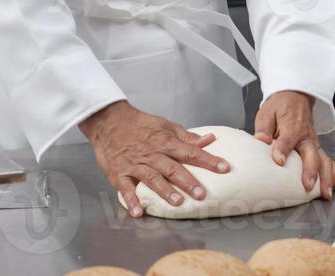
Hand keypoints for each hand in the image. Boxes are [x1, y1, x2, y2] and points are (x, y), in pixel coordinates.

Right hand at [79, 101, 229, 217]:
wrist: (110, 122)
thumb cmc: (141, 125)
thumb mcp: (166, 126)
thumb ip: (187, 136)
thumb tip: (210, 139)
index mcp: (166, 142)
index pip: (191, 152)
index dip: (208, 160)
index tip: (224, 168)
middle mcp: (152, 154)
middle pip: (172, 168)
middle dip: (188, 181)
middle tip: (201, 194)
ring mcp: (135, 165)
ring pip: (152, 178)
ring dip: (164, 191)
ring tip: (177, 202)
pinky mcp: (119, 174)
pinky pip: (126, 189)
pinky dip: (131, 200)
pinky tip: (139, 212)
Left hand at [254, 90, 334, 199]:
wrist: (295, 97)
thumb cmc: (280, 107)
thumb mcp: (267, 113)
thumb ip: (264, 128)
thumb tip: (261, 141)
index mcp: (291, 126)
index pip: (288, 139)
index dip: (283, 149)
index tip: (278, 161)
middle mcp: (306, 137)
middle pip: (311, 154)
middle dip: (311, 171)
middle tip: (308, 186)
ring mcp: (314, 143)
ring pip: (324, 160)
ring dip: (327, 177)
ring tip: (326, 194)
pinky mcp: (317, 148)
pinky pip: (329, 161)